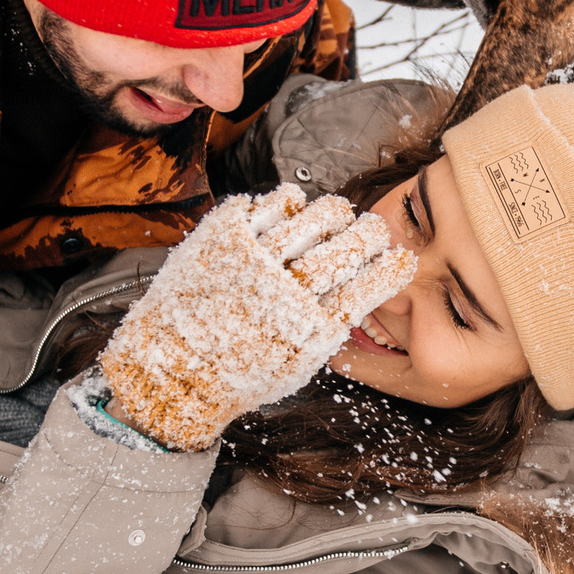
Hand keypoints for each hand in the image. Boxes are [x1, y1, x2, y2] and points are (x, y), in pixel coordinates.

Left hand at [98, 186, 415, 450]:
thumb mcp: (296, 364)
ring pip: (315, 218)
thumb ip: (328, 327)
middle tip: (377, 229)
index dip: (392, 265)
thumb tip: (360, 294)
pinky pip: (268, 205)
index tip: (399, 256)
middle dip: (374, 233)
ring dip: (336, 212)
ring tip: (340, 214)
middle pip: (350, 246)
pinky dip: (288, 200)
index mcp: (312, 328)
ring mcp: (256, 260)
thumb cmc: (237, 372)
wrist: (173, 370)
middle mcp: (288, 291)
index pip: (370, 284)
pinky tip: (295, 205)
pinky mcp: (225, 238)